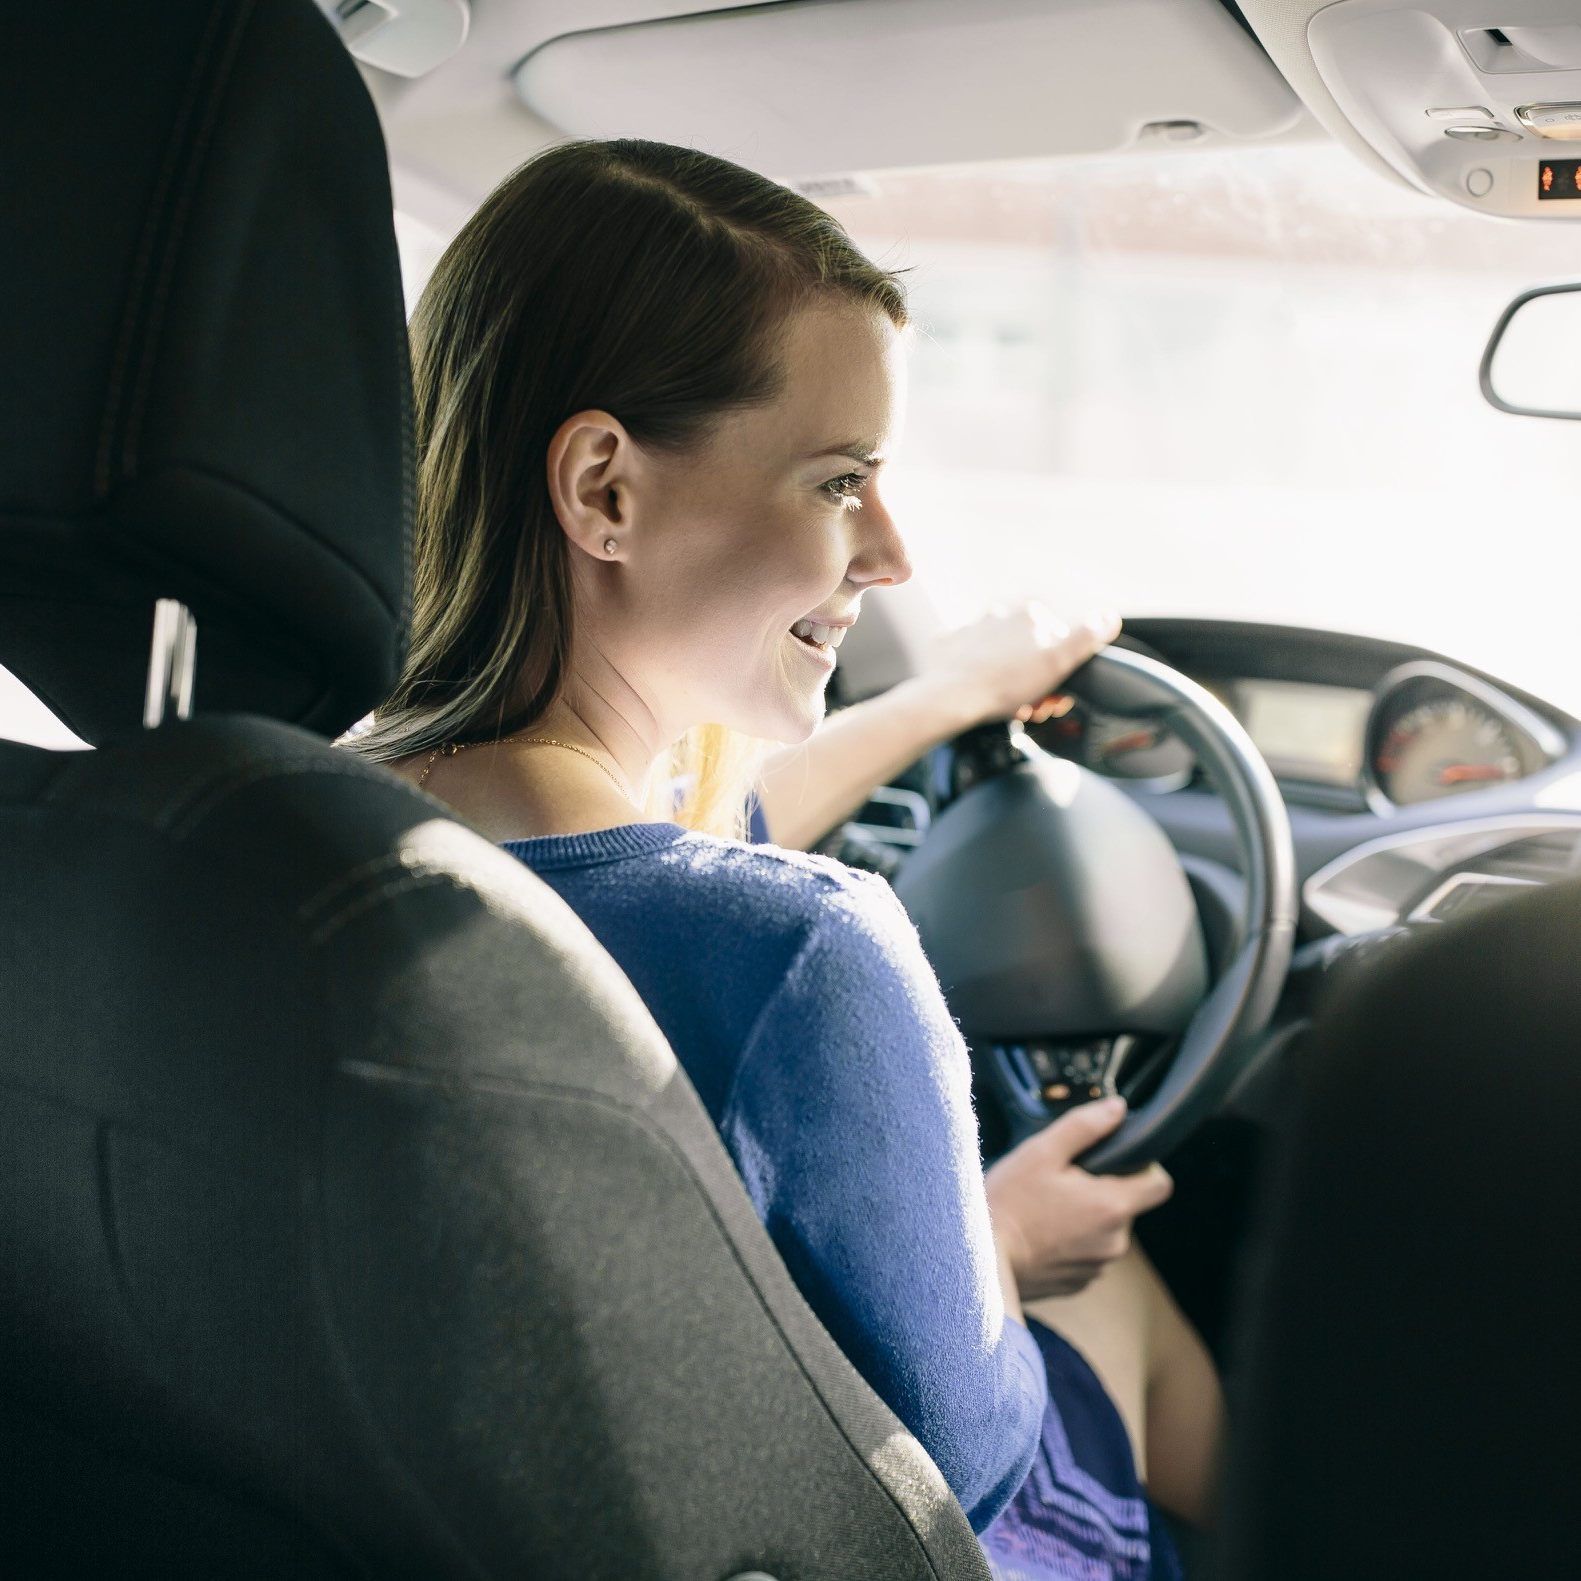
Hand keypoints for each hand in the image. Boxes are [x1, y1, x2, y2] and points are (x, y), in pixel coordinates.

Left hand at [915, 600, 1122, 731]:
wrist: (951, 697)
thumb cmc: (1005, 682)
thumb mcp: (1057, 662)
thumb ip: (1085, 638)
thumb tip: (1109, 616)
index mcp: (1028, 613)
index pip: (1056, 641)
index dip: (1060, 671)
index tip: (1056, 696)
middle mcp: (998, 614)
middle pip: (1028, 650)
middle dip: (1036, 680)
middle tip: (1034, 707)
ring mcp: (970, 629)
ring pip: (1000, 656)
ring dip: (1010, 681)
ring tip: (1010, 706)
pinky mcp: (948, 645)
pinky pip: (968, 659)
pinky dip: (977, 675)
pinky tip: (981, 692)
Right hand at [984, 1097, 1172, 1300]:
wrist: (981, 1262)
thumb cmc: (1009, 1205)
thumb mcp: (1041, 1152)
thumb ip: (1084, 1126)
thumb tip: (1117, 1108)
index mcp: (1112, 1205)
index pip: (1160, 1184)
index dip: (1143, 1166)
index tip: (1114, 1160)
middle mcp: (1115, 1241)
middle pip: (1126, 1204)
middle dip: (1101, 1190)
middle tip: (1061, 1182)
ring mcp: (1098, 1266)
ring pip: (1105, 1230)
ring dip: (1085, 1217)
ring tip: (1045, 1209)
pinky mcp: (1079, 1283)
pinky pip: (1087, 1253)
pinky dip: (1071, 1242)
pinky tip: (1040, 1233)